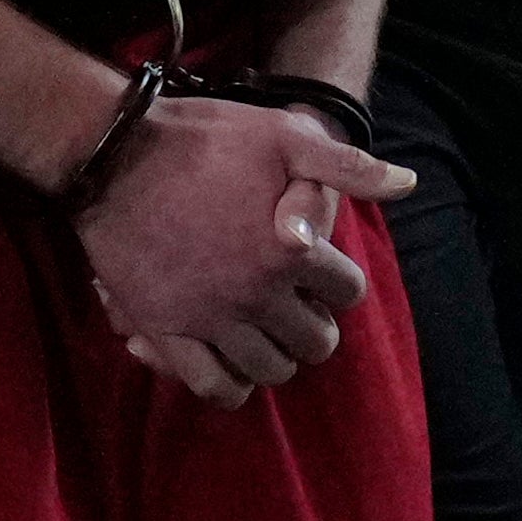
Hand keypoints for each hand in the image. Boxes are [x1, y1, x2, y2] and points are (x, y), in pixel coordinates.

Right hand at [70, 96, 413, 407]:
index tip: (320, 274)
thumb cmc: (201, 138)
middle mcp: (256, 292)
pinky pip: (212, 384)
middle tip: (295, 308)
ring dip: (276, 356)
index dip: (339, 283)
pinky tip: (230, 367)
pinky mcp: (166, 329)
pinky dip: (229, 386)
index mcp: (291, 249)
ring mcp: (210, 316)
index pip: (347, 291)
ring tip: (263, 335)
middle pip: (314, 341)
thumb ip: (346, 164)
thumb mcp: (281, 134)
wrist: (114, 153)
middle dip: (313, 326)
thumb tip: (408, 182)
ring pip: (269, 369)